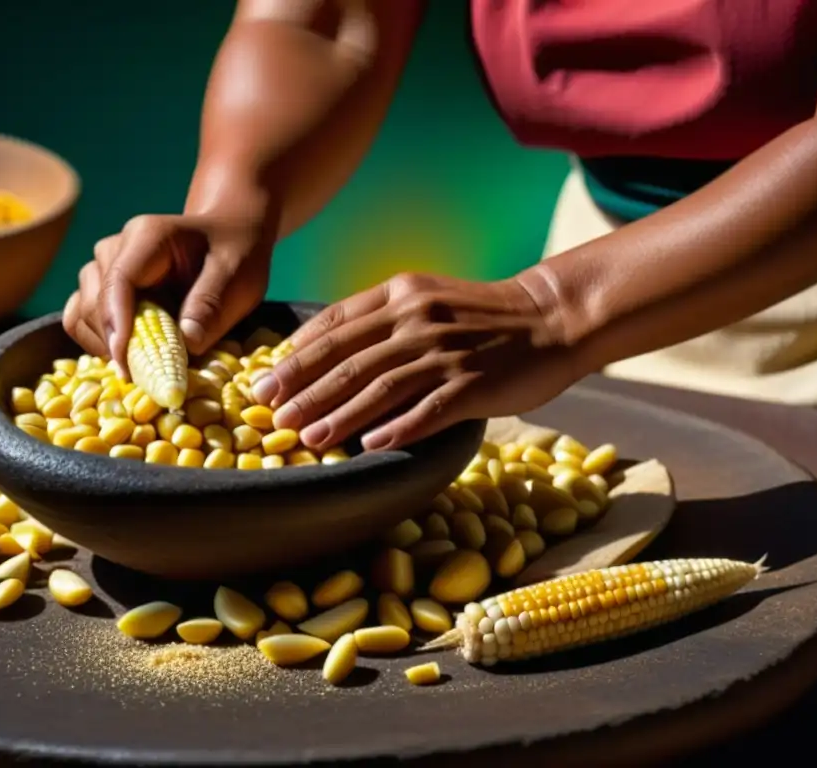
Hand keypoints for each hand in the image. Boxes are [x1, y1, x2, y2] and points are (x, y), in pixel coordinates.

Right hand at [63, 205, 274, 373]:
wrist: (225, 239)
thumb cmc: (234, 256)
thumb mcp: (238, 278)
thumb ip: (211, 308)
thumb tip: (187, 344)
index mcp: (148, 237)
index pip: (119, 280)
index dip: (117, 322)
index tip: (125, 361)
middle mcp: (114, 249)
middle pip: (95, 302)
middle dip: (119, 342)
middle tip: (154, 372)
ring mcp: (101, 268)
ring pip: (82, 314)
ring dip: (108, 345)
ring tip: (149, 360)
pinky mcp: (98, 290)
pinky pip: (80, 321)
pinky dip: (100, 344)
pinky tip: (132, 354)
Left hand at [251, 271, 580, 451]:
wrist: (551, 316)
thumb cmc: (482, 315)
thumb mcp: (426, 298)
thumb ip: (380, 318)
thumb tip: (325, 350)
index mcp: (400, 295)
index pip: (334, 324)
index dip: (295, 356)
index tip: (265, 381)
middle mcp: (417, 319)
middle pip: (347, 359)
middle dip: (303, 390)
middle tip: (270, 415)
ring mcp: (446, 352)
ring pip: (380, 387)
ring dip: (338, 416)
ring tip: (306, 439)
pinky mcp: (474, 384)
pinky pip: (428, 410)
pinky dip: (396, 428)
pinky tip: (368, 446)